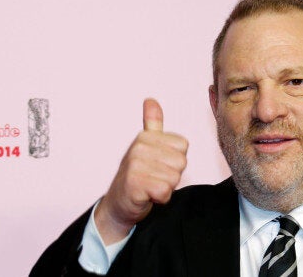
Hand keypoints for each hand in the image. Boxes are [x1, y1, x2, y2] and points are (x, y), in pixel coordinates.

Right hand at [94, 98, 188, 243]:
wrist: (119, 203)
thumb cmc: (136, 176)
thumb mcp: (145, 146)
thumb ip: (152, 123)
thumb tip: (151, 100)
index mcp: (145, 137)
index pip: (183, 147)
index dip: (175, 161)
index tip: (159, 165)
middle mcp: (139, 147)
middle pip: (181, 162)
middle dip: (171, 175)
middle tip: (154, 177)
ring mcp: (135, 165)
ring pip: (174, 178)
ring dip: (165, 187)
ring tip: (150, 186)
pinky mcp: (135, 184)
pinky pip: (165, 191)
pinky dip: (160, 198)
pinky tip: (147, 195)